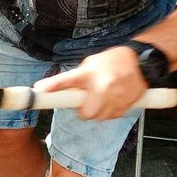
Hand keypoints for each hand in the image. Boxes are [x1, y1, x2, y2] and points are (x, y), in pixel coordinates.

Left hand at [33, 46, 147, 120]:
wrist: (137, 60)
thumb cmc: (108, 62)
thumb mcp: (87, 66)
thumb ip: (71, 80)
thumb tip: (44, 88)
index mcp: (87, 73)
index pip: (66, 80)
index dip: (52, 86)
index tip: (39, 91)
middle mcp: (102, 85)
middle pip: (87, 113)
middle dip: (84, 112)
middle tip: (86, 103)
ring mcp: (117, 95)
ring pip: (101, 117)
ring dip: (98, 112)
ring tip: (101, 99)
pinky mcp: (129, 102)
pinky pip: (115, 115)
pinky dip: (111, 112)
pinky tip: (112, 100)